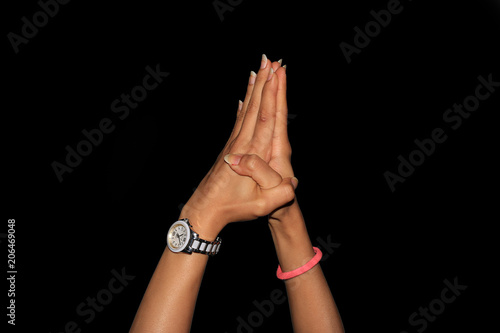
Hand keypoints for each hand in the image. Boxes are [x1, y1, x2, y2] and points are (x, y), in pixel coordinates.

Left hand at [180, 55, 295, 239]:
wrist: (206, 209)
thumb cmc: (234, 208)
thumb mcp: (260, 207)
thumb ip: (279, 195)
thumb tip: (293, 183)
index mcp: (253, 153)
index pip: (267, 118)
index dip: (274, 94)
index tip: (277, 74)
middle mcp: (242, 143)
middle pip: (256, 107)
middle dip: (265, 82)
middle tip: (269, 60)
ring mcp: (233, 144)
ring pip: (247, 110)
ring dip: (254, 89)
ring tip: (258, 69)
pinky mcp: (229, 148)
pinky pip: (238, 121)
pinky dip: (243, 106)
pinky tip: (244, 97)